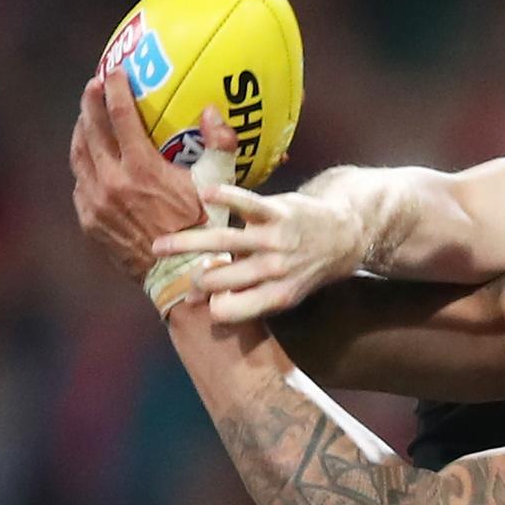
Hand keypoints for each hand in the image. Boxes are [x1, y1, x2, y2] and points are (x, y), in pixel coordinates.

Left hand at [69, 69, 235, 282]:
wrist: (179, 273)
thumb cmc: (204, 227)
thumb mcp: (216, 185)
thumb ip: (219, 146)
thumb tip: (213, 111)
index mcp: (141, 169)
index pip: (119, 117)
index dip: (115, 90)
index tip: (114, 71)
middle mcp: (112, 183)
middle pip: (90, 131)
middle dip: (90, 104)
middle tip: (94, 85)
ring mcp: (96, 203)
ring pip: (79, 157)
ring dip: (81, 133)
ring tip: (87, 119)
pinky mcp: (90, 221)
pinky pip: (81, 185)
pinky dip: (85, 167)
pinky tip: (92, 161)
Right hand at [153, 186, 368, 322]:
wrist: (345, 236)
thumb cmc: (306, 268)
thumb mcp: (285, 292)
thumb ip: (246, 296)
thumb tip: (195, 300)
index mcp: (277, 297)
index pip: (228, 310)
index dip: (208, 305)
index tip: (195, 297)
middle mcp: (275, 270)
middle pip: (218, 278)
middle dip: (193, 276)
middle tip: (175, 270)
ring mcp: (276, 240)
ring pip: (222, 242)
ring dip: (186, 243)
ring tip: (160, 245)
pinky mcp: (278, 211)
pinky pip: (244, 202)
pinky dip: (222, 196)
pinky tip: (202, 194)